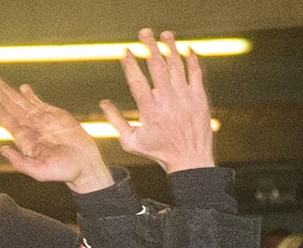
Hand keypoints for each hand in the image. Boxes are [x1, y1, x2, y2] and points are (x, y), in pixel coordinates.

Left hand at [0, 77, 111, 192]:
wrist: (85, 164)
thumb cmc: (63, 171)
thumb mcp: (39, 170)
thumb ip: (20, 162)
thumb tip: (2, 150)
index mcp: (24, 140)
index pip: (5, 119)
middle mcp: (30, 128)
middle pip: (10, 107)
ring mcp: (42, 121)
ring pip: (22, 102)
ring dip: (9, 91)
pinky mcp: (55, 116)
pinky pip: (39, 103)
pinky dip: (30, 95)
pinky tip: (22, 88)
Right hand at [100, 29, 214, 172]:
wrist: (190, 160)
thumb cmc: (158, 152)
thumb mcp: (131, 142)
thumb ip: (115, 121)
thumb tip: (103, 103)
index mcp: (149, 110)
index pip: (137, 80)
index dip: (130, 64)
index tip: (125, 51)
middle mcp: (167, 100)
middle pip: (157, 65)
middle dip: (150, 45)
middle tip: (144, 32)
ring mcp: (185, 97)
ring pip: (177, 65)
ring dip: (170, 46)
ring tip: (165, 34)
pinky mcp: (199, 97)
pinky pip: (196, 72)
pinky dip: (191, 59)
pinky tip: (186, 50)